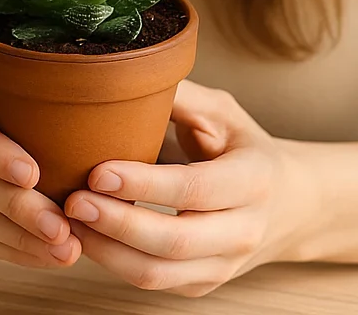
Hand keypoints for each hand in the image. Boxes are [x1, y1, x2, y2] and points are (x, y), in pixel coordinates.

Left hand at [63, 80, 309, 296]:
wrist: (289, 205)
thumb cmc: (245, 149)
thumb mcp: (225, 113)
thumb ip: (182, 97)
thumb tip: (130, 74)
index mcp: (254, 180)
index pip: (195, 188)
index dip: (144, 185)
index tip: (98, 171)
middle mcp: (243, 230)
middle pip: (175, 241)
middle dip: (118, 224)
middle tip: (73, 200)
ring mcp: (223, 265)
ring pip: (158, 273)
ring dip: (106, 251)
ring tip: (68, 221)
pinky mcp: (201, 284)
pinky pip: (152, 282)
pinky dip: (113, 263)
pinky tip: (86, 236)